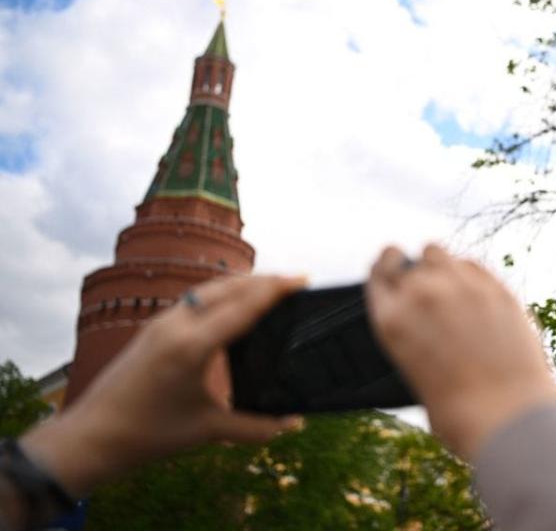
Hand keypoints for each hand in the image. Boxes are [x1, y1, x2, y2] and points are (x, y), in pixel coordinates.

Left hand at [20, 275, 305, 497]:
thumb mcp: (209, 430)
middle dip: (265, 280)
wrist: (92, 436)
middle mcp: (176, 325)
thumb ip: (256, 427)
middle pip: (230, 287)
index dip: (277, 290)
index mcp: (192, 346)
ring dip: (242, 284)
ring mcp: (162, 322)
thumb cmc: (149, 434)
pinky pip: (196, 299)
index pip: (244, 306)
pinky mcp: (154, 327)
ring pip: (211, 289)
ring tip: (270, 288)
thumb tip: (294, 424)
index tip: (303, 279)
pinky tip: (233, 305)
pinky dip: (222, 294)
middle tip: (295, 282)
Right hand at [366, 245, 555, 459]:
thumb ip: (414, 336)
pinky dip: (468, 273)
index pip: (376, 276)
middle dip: (406, 269)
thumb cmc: (459, 411)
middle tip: (420, 281)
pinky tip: (474, 291)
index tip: (389, 271)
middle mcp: (420, 295)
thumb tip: (425, 322)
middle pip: (400, 259)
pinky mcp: (494, 287)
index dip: (382, 272)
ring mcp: (459, 286)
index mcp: (391, 321)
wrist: (507, 417)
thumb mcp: (416, 373)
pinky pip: (471, 263)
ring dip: (436, 264)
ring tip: (447, 283)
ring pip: (434, 251)